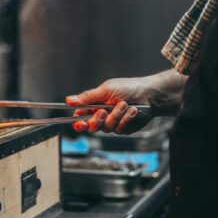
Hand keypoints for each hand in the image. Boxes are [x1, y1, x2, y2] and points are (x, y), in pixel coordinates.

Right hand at [66, 70, 186, 134]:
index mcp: (95, 105)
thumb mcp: (106, 90)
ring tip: (124, 104)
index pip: (81, 117)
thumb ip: (88, 97)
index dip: (78, 122)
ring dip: (116, 116)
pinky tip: (132, 111)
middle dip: (97, 120)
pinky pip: (120, 129)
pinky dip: (126, 119)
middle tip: (103, 111)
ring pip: (107, 128)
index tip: (79, 123)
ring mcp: (113, 123)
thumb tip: (69, 100)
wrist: (149, 94)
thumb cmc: (128, 88)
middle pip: (92, 127)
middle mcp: (103, 115)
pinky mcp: (124, 128)